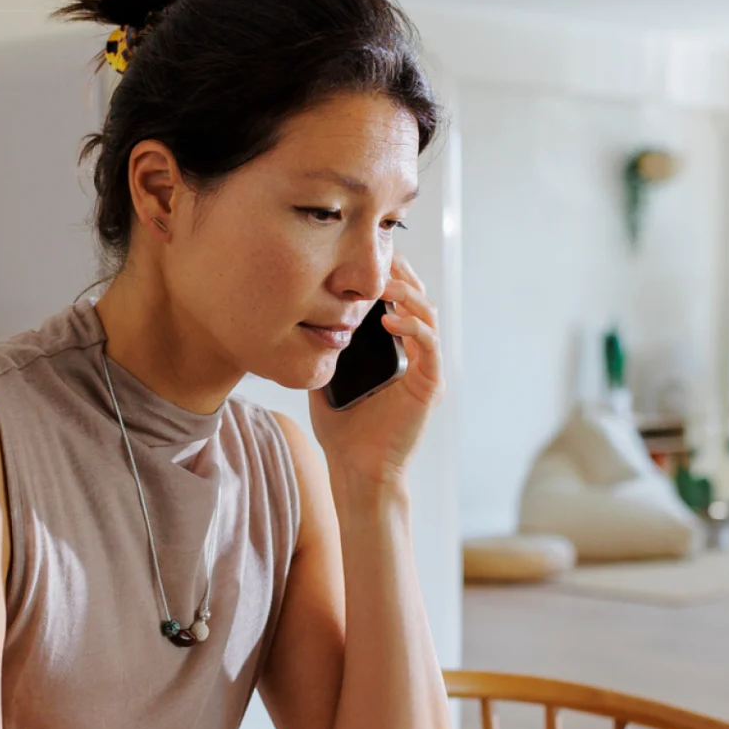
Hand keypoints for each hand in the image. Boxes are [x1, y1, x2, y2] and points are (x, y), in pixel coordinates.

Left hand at [308, 252, 444, 488]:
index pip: (400, 303)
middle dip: (401, 275)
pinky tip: (388, 319)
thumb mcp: (326, 380)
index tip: (368, 257)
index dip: (390, 276)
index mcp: (396, 352)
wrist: (358, 471)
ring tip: (383, 283)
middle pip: (418, 301)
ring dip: (407, 295)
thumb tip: (299, 323)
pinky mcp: (429, 386)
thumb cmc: (344, 433)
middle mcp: (416, 356)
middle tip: (380, 258)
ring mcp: (426, 370)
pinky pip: (429, 347)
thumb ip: (323, 352)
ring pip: (428, 317)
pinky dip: (413, 328)